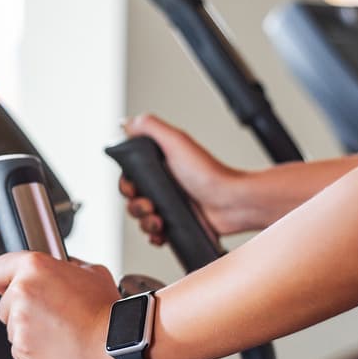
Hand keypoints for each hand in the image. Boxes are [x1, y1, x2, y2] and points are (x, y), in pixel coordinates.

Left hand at [0, 252, 128, 358]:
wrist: (116, 343)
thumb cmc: (107, 310)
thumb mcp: (92, 271)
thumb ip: (67, 266)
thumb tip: (63, 267)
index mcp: (34, 267)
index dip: (1, 280)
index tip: (5, 286)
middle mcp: (21, 291)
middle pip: (3, 303)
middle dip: (21, 309)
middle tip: (49, 312)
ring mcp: (20, 321)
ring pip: (11, 327)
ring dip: (28, 330)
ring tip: (57, 329)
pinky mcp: (23, 347)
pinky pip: (19, 349)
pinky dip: (33, 350)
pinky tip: (55, 344)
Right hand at [120, 113, 248, 242]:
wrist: (231, 203)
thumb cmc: (209, 173)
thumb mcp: (177, 141)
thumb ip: (150, 127)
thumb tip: (127, 123)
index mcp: (158, 165)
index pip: (129, 177)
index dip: (126, 185)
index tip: (133, 189)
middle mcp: (163, 184)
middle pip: (132, 199)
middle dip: (135, 206)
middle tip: (149, 205)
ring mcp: (170, 204)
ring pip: (142, 218)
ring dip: (145, 223)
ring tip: (159, 221)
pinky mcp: (177, 223)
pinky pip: (155, 233)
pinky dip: (155, 235)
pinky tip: (162, 233)